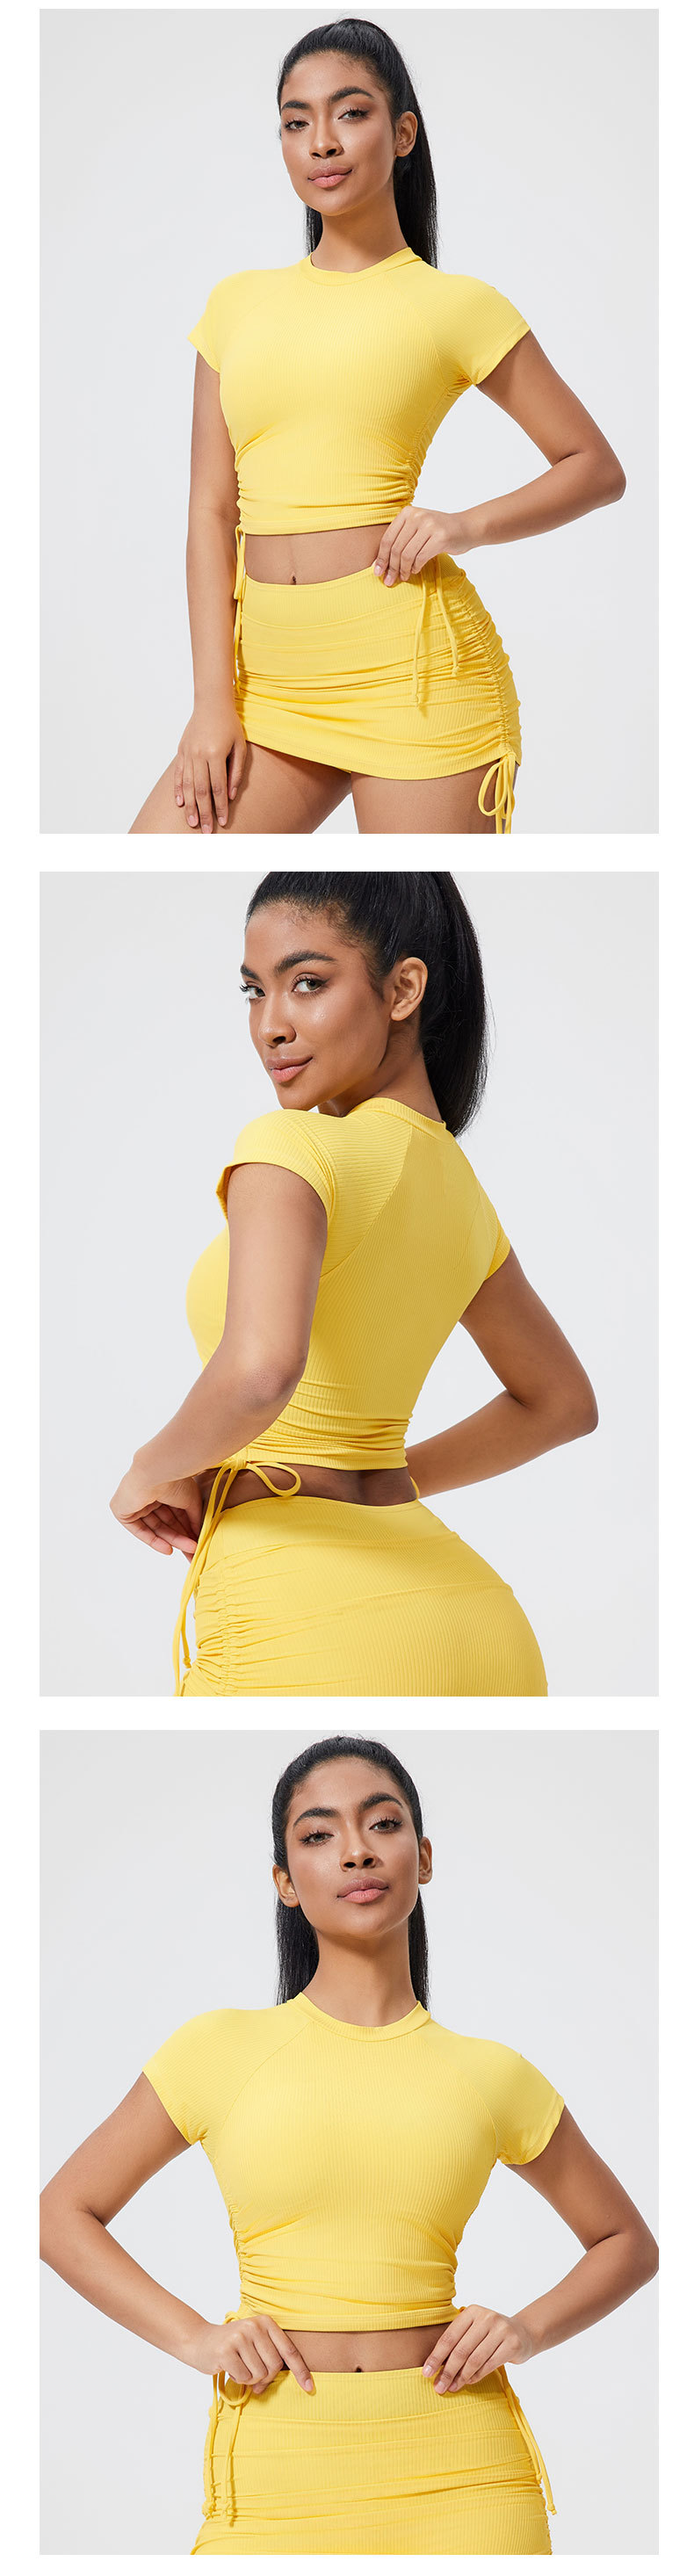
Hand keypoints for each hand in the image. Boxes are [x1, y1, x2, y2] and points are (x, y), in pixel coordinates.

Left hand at [109, 1465, 204, 1556]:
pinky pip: (138, 1529)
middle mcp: (147, 1495)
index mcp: (162, 1488)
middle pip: (165, 1522)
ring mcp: (134, 1503)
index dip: (186, 1529)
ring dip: (172, 1540)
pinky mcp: (121, 1510)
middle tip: (194, 1550)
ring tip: (189, 1549)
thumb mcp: (191, 1501)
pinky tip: (168, 1549)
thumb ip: (194, 1519)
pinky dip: (153, 1541)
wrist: (157, 1471)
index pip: (174, 1513)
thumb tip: (198, 1534)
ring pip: (154, 1527)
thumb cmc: (175, 1480)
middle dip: (181, 1537)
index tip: (197, 1542)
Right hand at [174, 696, 246, 830]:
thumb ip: (236, 771)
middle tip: (207, 831)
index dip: (220, 807)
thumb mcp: (240, 746)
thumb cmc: (229, 724)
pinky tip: (180, 803)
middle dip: (204, 813)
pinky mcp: (181, 751)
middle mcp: (198, 755)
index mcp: (215, 754)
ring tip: (192, 823)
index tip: (223, 822)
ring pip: (188, 786)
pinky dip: (179, 790)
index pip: (218, 787)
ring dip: (190, 806)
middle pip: (201, 791)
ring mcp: (187, 753)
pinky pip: (179, 775)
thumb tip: (231, 795)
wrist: (211, 702)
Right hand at [189, 2314, 313, 2393]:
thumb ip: (271, 2355)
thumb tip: (294, 2380)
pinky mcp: (226, 2351)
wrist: (199, 2340)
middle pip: (274, 2366)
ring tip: (238, 2367)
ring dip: (249, 2379)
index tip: (310, 2387)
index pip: (289, 2350)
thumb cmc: (232, 2347)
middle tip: (252, 2376)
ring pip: (259, 2374)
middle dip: (265, 2378)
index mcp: (266, 2322)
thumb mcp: (254, 2342)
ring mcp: (240, 2337)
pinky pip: (244, 2378)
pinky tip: (229, 2368)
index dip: (301, 2370)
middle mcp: (254, 2327)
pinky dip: (238, 2379)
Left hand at [372, 508, 465, 584]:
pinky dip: (416, 567)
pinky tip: (416, 570)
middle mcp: (417, 516)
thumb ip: (401, 538)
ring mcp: (429, 526)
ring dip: (403, 570)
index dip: (381, 558)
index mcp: (407, 512)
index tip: (377, 572)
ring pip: (407, 555)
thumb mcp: (418, 527)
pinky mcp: (440, 537)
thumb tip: (380, 562)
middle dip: (391, 568)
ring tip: (404, 577)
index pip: (387, 538)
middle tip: (389, 580)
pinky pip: (420, 558)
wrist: (467, 527)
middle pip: (396, 548)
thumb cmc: (439, 532)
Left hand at [422, 2306, 535, 2392]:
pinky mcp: (512, 2344)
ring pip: (474, 2360)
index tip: (426, 2373)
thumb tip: (434, 2367)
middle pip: (461, 2350)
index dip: (436, 2356)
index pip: (449, 2337)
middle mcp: (487, 2318)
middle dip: (447, 2371)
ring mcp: (501, 2330)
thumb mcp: (473, 2330)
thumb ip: (457, 2342)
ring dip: (461, 2377)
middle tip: (438, 2387)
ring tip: (452, 2387)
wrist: (523, 2333)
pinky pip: (489, 2366)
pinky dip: (476, 2376)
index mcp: (472, 2312)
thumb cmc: (490, 2334)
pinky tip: (468, 2382)